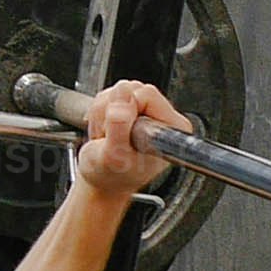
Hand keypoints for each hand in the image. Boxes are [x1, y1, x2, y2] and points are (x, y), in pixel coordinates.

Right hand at [69, 77, 187, 202]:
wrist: (102, 181)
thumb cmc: (111, 176)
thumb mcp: (114, 157)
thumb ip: (119, 128)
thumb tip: (122, 98)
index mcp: (171, 129)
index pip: (146, 95)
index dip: (124, 110)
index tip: (118, 133)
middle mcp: (163, 117)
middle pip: (132, 89)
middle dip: (111, 111)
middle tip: (109, 136)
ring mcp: (147, 111)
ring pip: (119, 90)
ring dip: (103, 112)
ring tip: (107, 136)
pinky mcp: (131, 107)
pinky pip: (109, 94)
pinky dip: (99, 111)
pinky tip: (105, 130)